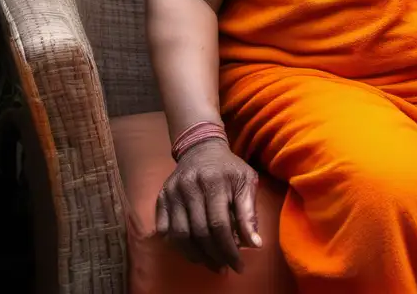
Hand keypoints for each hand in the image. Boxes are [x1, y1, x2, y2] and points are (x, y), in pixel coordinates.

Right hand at [155, 138, 262, 272]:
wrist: (200, 148)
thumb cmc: (228, 168)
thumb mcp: (246, 181)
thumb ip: (249, 212)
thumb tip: (255, 244)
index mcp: (214, 181)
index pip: (220, 225)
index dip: (229, 249)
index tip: (239, 265)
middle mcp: (189, 186)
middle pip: (199, 233)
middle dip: (214, 256)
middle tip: (224, 268)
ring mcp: (172, 192)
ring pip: (180, 235)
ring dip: (196, 255)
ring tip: (210, 263)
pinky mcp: (161, 197)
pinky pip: (165, 229)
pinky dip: (177, 245)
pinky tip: (192, 250)